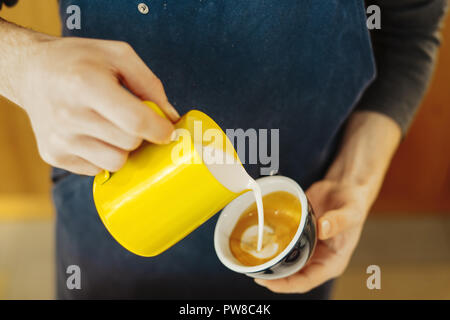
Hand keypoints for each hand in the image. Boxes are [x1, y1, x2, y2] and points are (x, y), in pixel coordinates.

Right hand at [10, 35, 179, 174]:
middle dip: (140, 133)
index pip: (136, 122)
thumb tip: (171, 119)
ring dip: (123, 147)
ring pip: (116, 162)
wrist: (31, 71)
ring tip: (111, 126)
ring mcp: (59, 140)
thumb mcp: (118, 55)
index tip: (167, 129)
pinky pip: (97, 169)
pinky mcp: (53, 156)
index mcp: (86, 85)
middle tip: (132, 119)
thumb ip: (150, 85)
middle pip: (130, 143)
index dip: (160, 130)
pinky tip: (93, 134)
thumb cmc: (79, 61)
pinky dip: (103, 155)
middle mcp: (69, 116)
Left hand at [255, 179, 370, 292]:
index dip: (286, 285)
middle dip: (272, 275)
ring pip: (284, 259)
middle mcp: (316, 258)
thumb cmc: (352, 203)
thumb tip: (322, 228)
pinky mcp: (297, 233)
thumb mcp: (351, 212)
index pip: (306, 281)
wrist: (344, 187)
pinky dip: (270, 242)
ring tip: (250, 258)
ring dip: (269, 260)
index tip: (268, 281)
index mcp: (331, 262)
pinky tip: (257, 238)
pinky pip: (282, 241)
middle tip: (252, 270)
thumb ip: (338, 221)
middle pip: (291, 274)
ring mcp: (306, 246)